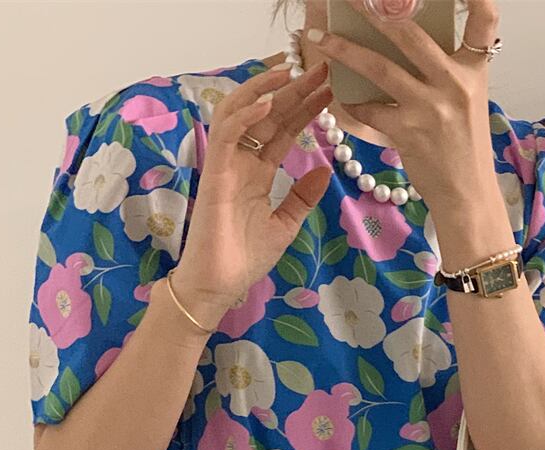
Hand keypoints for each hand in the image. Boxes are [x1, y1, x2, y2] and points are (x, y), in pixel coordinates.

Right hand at [169, 60, 334, 327]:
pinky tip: (269, 101)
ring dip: (266, 89)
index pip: (283, 130)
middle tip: (321, 69)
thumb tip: (323, 170)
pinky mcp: (214, 171)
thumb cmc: (245, 257)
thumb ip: (302, 197)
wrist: (220, 284)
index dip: (305, 109)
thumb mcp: (285, 225)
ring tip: (292, 71)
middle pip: (267, 115)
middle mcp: (242, 161)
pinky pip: (227, 133)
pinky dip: (246, 114)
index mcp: (258, 172)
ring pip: (242, 112)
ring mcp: (226, 163)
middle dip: (293, 90)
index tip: (330, 91)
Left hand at [310, 0, 499, 208]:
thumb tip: (404, 36)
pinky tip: (338, 95)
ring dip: (344, 50)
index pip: (486, 20)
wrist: (467, 195)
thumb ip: (446, 68)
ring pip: (378, 67)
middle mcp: (454, 83)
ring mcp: (430, 108)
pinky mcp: (407, 132)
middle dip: (374, 9)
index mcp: (473, 70)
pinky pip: (369, 109)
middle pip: (410, 32)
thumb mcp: (469, 99)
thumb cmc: (465, 146)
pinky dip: (352, 102)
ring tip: (319, 38)